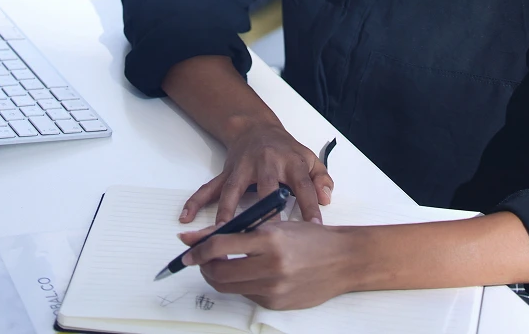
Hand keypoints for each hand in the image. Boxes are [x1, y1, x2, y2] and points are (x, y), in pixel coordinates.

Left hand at [179, 220, 357, 309]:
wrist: (341, 259)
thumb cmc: (309, 237)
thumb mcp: (275, 224)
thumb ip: (238, 230)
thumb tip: (199, 236)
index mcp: (269, 239)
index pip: (220, 246)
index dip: (197, 249)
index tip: (187, 249)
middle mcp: (270, 266)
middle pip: (218, 273)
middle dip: (203, 266)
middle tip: (202, 258)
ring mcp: (272, 289)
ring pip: (228, 287)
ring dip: (218, 276)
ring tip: (222, 265)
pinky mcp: (275, 304)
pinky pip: (246, 295)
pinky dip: (241, 284)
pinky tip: (250, 274)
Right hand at [180, 123, 333, 226]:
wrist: (257, 127)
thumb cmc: (286, 150)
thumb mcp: (309, 159)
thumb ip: (321, 179)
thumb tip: (327, 199)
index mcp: (290, 162)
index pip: (303, 185)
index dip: (310, 204)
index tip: (314, 226)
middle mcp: (266, 163)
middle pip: (266, 187)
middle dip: (266, 210)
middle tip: (267, 236)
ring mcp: (243, 168)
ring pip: (233, 190)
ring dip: (227, 211)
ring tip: (222, 233)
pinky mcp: (227, 173)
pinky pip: (209, 188)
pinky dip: (196, 201)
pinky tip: (186, 217)